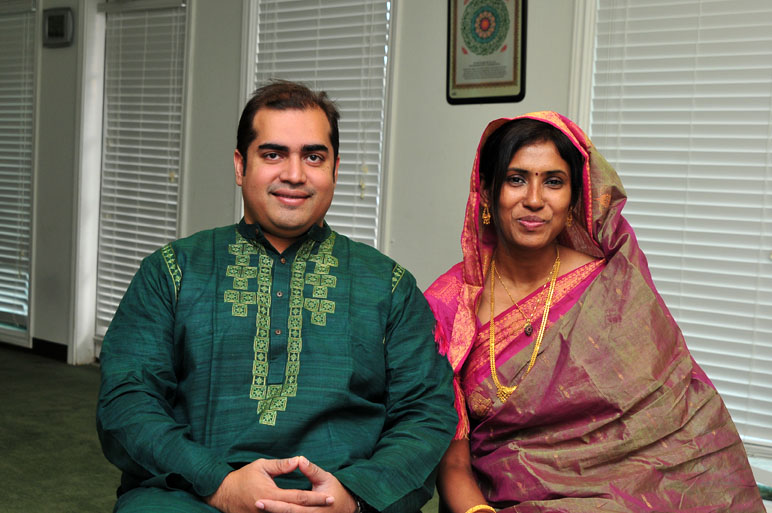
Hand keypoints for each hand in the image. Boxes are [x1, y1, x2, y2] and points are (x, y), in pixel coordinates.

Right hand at [205, 457, 333, 512]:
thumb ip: (281, 465)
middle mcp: (269, 509)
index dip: (315, 497)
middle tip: (331, 503)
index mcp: (271, 494)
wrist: (223, 493)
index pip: (298, 497)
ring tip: (320, 510)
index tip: (330, 497)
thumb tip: (299, 460)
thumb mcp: (262, 466)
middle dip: (315, 507)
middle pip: (297, 510)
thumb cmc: (243, 477)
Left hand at [256, 456, 356, 512]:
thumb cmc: (336, 490)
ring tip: (259, 507)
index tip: (259, 498)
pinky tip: (269, 511)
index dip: (274, 503)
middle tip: (256, 503)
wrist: (345, 506)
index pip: (291, 504)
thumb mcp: (326, 478)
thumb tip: (300, 459)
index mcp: (315, 506)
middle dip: (270, 509)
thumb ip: (312, 470)